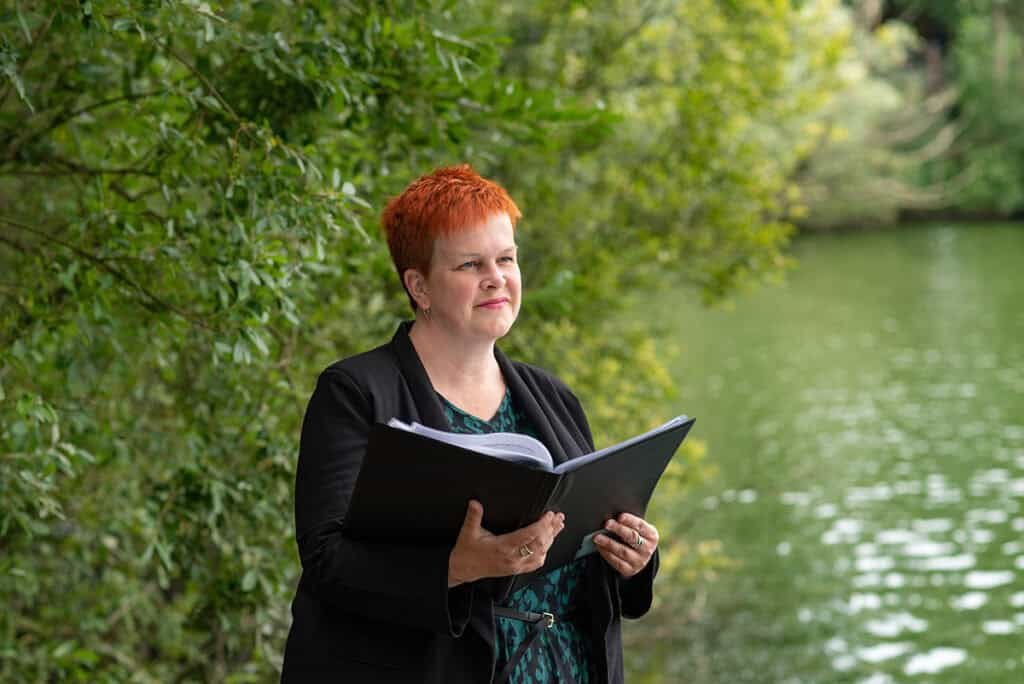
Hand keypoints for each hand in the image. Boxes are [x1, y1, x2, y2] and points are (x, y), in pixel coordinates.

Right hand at [448, 500, 564, 586]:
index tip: (548, 515)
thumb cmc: (467, 551)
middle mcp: (512, 558)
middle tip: (558, 517)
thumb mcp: (468, 532)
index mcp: (503, 547)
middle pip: (539, 544)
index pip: (529, 536)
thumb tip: (475, 503)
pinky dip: (545, 553)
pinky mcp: (516, 569)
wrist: (463, 569)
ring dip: (551, 540)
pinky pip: (535, 563)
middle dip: (551, 529)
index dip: (542, 525)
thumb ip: (473, 516)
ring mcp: (515, 565)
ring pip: (540, 554)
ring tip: (558, 527)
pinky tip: (548, 545)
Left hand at [594, 512, 658, 578]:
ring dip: (609, 543)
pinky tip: (599, 546)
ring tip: (597, 537)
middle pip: (632, 537)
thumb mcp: (637, 529)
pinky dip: (606, 553)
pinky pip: (617, 562)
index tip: (620, 516)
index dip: (630, 521)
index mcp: (652, 536)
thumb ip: (629, 523)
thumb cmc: (634, 536)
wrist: (638, 556)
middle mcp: (648, 549)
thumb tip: (613, 517)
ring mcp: (639, 561)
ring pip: (623, 551)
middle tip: (607, 524)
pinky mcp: (629, 570)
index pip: (641, 526)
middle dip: (619, 529)